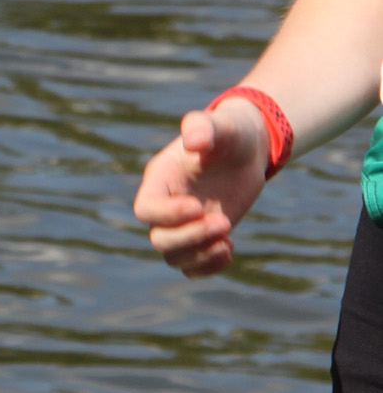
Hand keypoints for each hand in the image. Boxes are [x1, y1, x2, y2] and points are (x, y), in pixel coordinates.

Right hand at [132, 96, 268, 276]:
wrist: (246, 150)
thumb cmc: (229, 133)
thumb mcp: (220, 126)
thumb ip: (203, 127)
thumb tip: (193, 141)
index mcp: (160, 180)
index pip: (146, 209)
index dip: (168, 215)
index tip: (198, 207)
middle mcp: (166, 206)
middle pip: (160, 239)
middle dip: (192, 237)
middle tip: (225, 221)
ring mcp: (182, 225)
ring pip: (174, 256)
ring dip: (200, 255)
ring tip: (228, 241)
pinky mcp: (201, 238)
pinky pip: (191, 266)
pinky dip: (207, 266)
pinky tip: (229, 249)